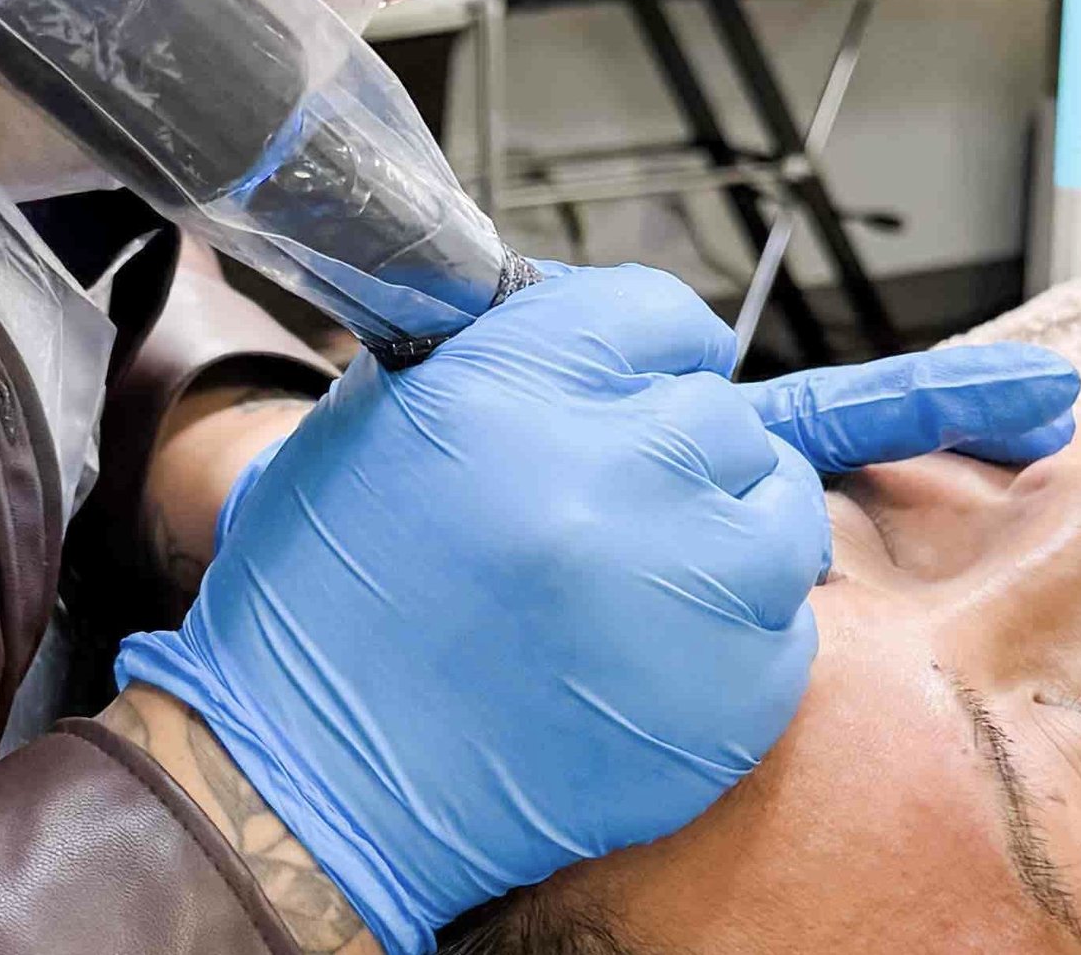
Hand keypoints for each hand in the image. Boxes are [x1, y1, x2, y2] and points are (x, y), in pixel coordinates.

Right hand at [115, 265, 1073, 954]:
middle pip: (730, 410)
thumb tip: (606, 339)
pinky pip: (769, 618)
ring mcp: (677, 566)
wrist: (312, 764)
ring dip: (714, 546)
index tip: (650, 403)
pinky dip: (727, 636)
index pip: (660, 315)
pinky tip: (634, 668)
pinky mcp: (723, 678)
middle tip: (624, 525)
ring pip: (766, 508)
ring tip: (609, 609)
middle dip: (689, 454)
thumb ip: (502, 361)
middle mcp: (613, 453)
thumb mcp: (396, 420)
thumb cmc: (333, 591)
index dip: (645, 365)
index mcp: (519, 373)